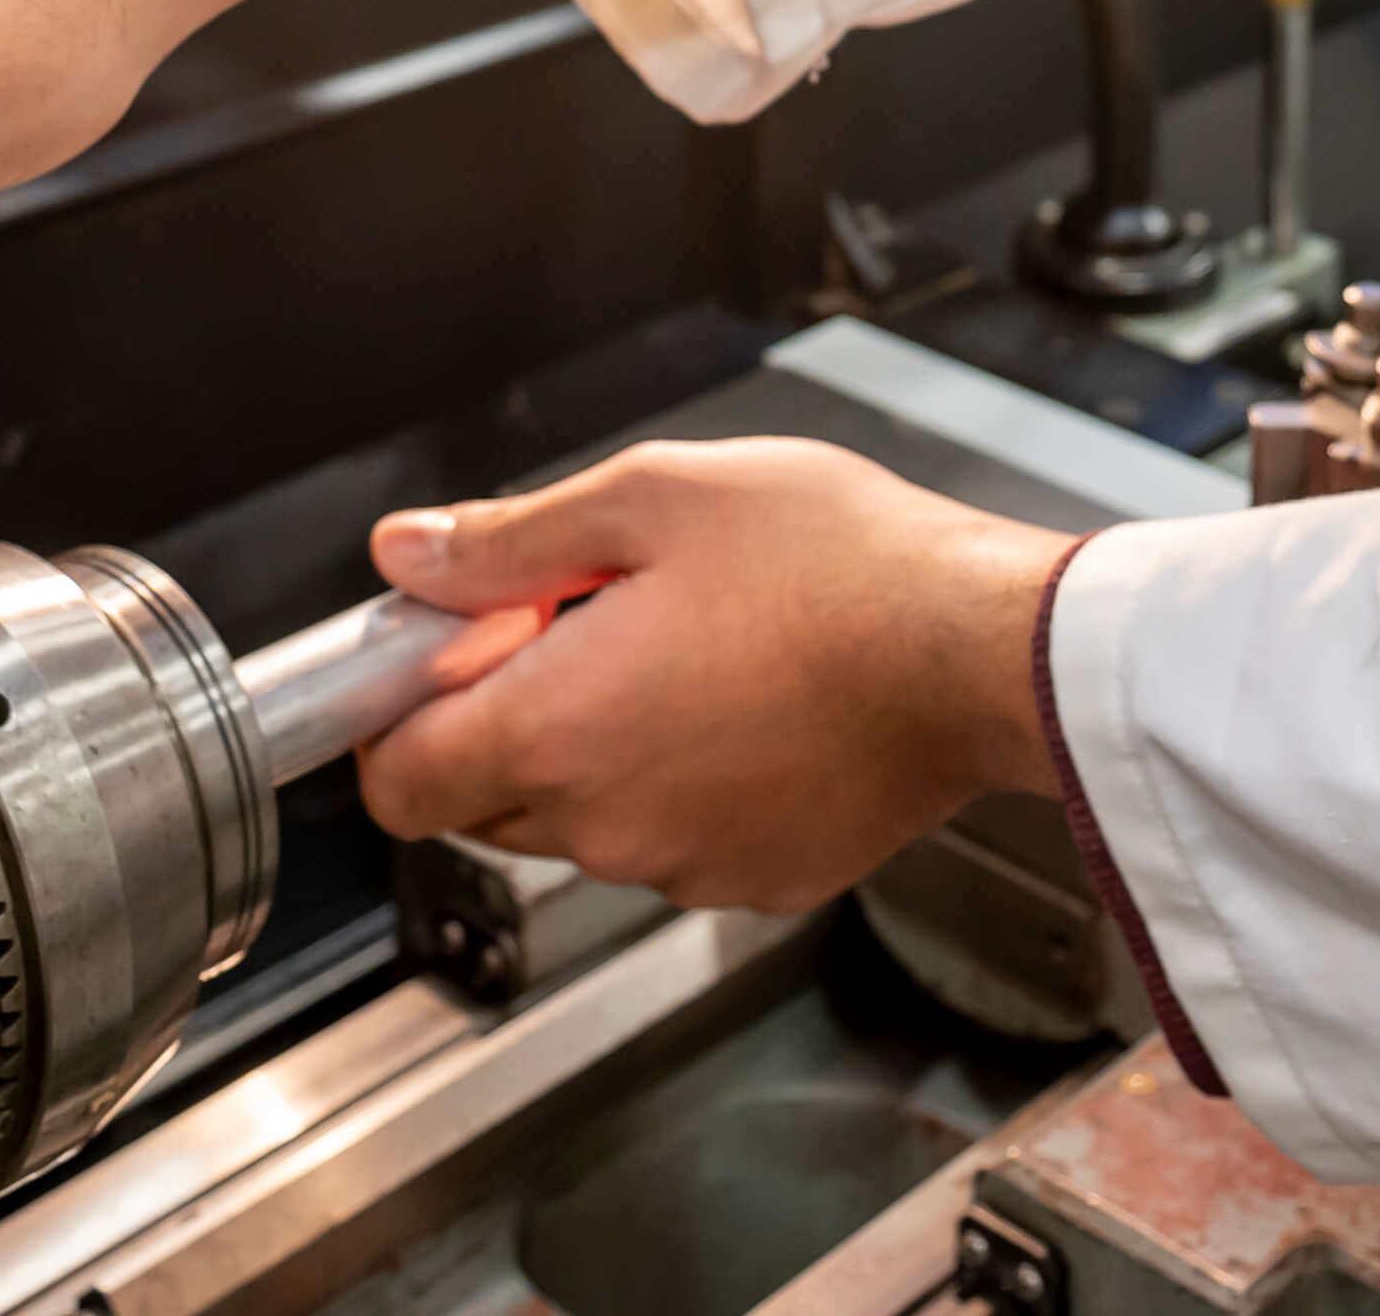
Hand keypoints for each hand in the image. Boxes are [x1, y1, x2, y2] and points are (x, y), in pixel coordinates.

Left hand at [351, 440, 1074, 911]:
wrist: (982, 649)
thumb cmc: (836, 564)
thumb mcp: (653, 498)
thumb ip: (507, 540)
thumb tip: (404, 557)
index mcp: (556, 727)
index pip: (397, 786)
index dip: (400, 718)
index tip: (447, 653)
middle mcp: (606, 824)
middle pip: (486, 802)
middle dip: (508, 717)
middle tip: (583, 622)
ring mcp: (685, 866)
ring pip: (586, 822)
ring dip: (601, 750)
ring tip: (688, 651)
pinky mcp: (760, 881)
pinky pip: (679, 841)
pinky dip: (686, 785)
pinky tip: (749, 705)